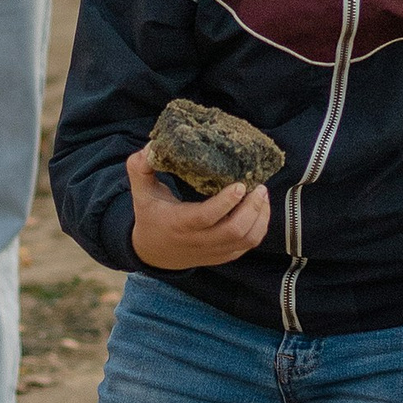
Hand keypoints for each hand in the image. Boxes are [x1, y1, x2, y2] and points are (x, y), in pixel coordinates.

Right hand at [126, 147, 270, 270]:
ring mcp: (213, 251)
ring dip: (260, 217)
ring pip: (246, 240)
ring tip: (262, 194)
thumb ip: (140, 168)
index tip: (240, 185)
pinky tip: (260, 209)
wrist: (152, 254)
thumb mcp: (141, 193)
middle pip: (234, 230)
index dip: (226, 202)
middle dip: (252, 208)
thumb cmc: (150, 217)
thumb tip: (151, 146)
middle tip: (259, 186)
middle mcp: (198, 240)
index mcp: (179, 223)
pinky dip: (259, 227)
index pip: (206, 217)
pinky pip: (247, 246)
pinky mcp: (222, 256)